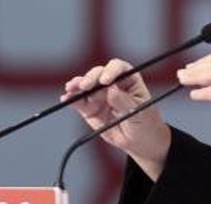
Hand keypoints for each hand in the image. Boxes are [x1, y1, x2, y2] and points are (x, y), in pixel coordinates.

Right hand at [62, 58, 170, 178]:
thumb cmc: (145, 123)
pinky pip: (79, 102)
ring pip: (86, 86)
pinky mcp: (90, 108)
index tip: (106, 80)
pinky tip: (66, 98)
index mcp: (129, 79)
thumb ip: (124, 102)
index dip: (111, 70)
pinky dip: (72, 99)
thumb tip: (111, 89)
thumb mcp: (139, 113)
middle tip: (85, 86)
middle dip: (90, 78)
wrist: (139, 142)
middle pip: (99, 74)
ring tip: (71, 88)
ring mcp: (100, 95)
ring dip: (77, 85)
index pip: (119, 68)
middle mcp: (112, 83)